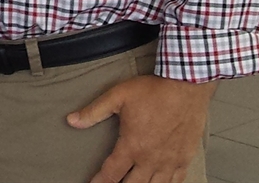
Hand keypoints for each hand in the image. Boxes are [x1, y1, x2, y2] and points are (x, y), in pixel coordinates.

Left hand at [67, 74, 215, 182]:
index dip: (100, 182)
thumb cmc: (154, 90)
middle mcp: (151, 158)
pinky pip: (176, 181)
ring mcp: (170, 160)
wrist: (186, 84)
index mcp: (132, 146)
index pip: (111, 174)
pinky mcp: (185, 157)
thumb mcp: (118, 96)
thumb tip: (72, 120)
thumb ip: (94, 111)